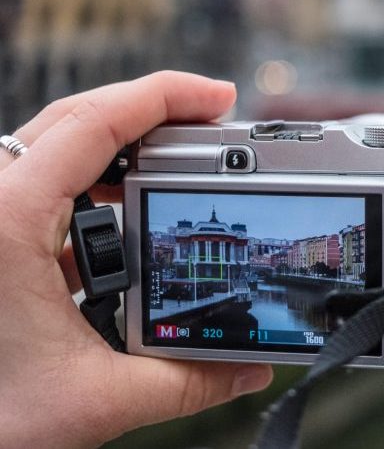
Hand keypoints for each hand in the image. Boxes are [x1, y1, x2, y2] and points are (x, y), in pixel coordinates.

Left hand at [0, 72, 272, 448]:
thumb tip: (247, 368)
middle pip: (77, 118)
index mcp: (7, 221)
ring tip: (179, 153)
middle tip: (213, 116)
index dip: (167, 96)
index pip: (96, 122)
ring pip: (55, 144)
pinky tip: (128, 204)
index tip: (220, 98)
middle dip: (152, 108)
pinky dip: (94, 178)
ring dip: (121, 142)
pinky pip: (42, 181)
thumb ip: (186, 382)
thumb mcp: (95, 401)